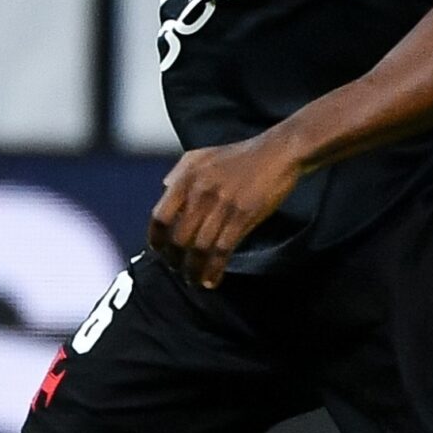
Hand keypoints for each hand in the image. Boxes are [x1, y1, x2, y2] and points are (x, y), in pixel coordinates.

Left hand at [147, 132, 305, 289]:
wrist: (277, 152)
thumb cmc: (239, 155)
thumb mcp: (201, 155)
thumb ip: (180, 172)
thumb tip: (164, 187)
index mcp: (186, 180)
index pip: (159, 217)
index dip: (156, 239)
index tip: (158, 252)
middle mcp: (199, 194)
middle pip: (178, 238)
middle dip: (175, 260)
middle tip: (179, 270)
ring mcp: (221, 206)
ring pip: (200, 248)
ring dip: (194, 270)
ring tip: (194, 281)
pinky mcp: (243, 217)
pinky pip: (223, 250)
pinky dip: (215, 269)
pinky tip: (212, 280)